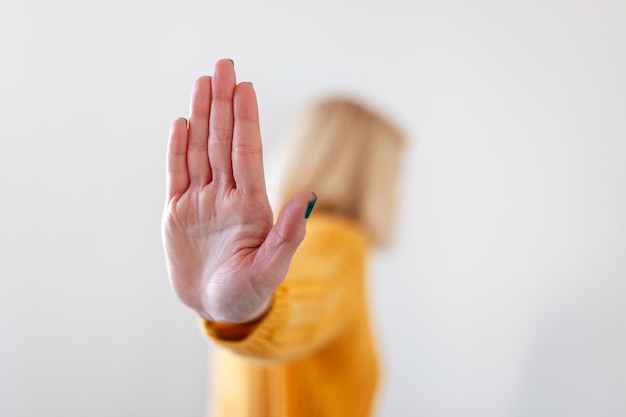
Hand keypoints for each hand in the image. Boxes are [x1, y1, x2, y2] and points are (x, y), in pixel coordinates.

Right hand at [162, 59, 315, 322]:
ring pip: (201, 150)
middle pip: (223, 141)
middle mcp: (227, 196)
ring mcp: (202, 202)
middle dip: (223, 103)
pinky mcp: (178, 214)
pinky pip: (177, 174)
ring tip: (203, 82)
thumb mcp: (271, 268)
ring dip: (201, 115)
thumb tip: (311, 196)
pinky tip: (182, 124)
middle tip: (223, 66)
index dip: (245, 119)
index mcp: (251, 206)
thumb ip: (288, 232)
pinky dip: (178, 149)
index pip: (246, 152)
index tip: (245, 87)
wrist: (219, 311)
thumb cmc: (248, 295)